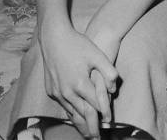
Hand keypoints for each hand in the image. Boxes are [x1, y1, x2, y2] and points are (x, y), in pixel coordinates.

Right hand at [39, 20, 118, 137]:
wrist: (54, 38)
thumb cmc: (77, 44)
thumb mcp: (96, 54)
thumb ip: (108, 70)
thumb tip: (114, 88)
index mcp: (80, 83)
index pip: (95, 106)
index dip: (104, 115)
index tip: (110, 124)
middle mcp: (67, 91)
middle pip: (82, 115)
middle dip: (91, 128)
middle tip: (98, 139)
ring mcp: (58, 92)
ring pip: (72, 113)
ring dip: (81, 125)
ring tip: (88, 134)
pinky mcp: (52, 90)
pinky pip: (64, 107)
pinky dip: (71, 115)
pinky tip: (76, 118)